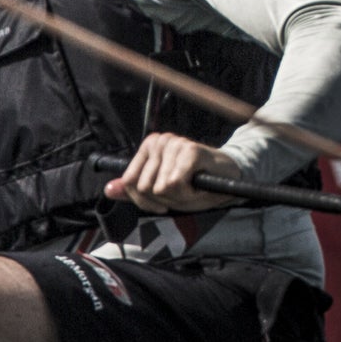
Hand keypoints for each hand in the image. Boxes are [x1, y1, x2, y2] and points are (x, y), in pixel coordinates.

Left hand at [103, 133, 240, 213]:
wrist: (232, 177)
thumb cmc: (197, 184)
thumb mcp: (161, 191)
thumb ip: (133, 191)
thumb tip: (108, 190)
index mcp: (148, 147)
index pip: (129, 182)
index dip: (145, 200)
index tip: (163, 200)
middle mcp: (158, 141)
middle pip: (143, 188)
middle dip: (163, 200)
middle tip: (183, 192)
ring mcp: (174, 144)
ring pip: (159, 189)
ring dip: (178, 197)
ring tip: (192, 187)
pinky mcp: (190, 150)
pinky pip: (175, 185)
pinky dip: (188, 193)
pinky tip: (199, 185)